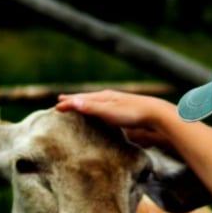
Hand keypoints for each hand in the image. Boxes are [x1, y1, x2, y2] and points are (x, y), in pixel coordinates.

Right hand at [56, 90, 173, 135]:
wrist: (156, 115)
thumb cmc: (132, 113)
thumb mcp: (108, 111)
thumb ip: (91, 107)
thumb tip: (71, 102)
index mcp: (103, 97)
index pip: (80, 99)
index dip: (68, 103)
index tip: (55, 107)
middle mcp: (109, 98)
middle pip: (87, 98)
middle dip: (74, 100)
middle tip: (61, 100)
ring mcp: (117, 104)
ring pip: (96, 104)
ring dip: (84, 105)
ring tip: (77, 106)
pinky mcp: (124, 113)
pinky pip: (104, 111)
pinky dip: (95, 111)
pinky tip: (100, 116)